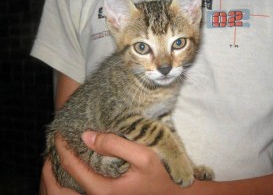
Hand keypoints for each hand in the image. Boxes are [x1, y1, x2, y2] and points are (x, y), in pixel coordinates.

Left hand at [41, 131, 184, 194]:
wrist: (175, 194)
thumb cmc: (162, 174)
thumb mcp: (143, 156)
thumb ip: (115, 145)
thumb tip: (87, 136)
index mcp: (103, 189)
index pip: (72, 166)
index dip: (62, 147)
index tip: (59, 132)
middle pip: (60, 188)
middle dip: (50, 165)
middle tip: (52, 147)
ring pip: (66, 193)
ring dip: (57, 175)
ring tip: (57, 158)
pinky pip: (79, 191)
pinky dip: (70, 180)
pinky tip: (75, 167)